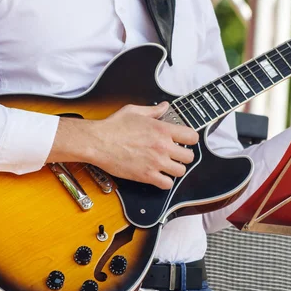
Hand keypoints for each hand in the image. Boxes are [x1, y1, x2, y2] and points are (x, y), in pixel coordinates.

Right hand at [49, 102, 198, 189]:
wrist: (97, 142)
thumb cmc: (113, 127)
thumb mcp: (134, 111)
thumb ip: (153, 110)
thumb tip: (164, 106)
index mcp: (162, 130)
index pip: (192, 136)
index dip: (190, 139)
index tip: (185, 141)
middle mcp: (162, 147)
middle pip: (189, 157)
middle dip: (184, 156)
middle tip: (176, 155)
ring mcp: (156, 162)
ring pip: (181, 171)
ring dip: (176, 169)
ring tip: (168, 166)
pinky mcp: (147, 176)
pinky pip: (167, 184)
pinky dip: (165, 182)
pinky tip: (159, 176)